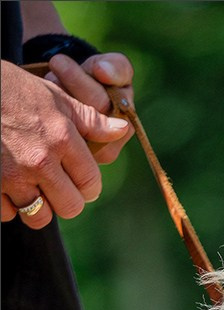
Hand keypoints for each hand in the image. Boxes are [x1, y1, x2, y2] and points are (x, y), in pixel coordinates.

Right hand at [1, 58, 129, 227]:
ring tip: (32, 189)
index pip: (90, 183)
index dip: (88, 187)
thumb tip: (123, 130)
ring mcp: (13, 175)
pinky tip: (8, 187)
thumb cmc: (14, 90)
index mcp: (61, 139)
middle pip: (70, 207)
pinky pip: (7, 214)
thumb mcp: (54, 98)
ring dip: (37, 207)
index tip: (80, 183)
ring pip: (39, 216)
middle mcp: (40, 161)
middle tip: (57, 188)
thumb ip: (89, 121)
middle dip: (66, 201)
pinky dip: (9, 206)